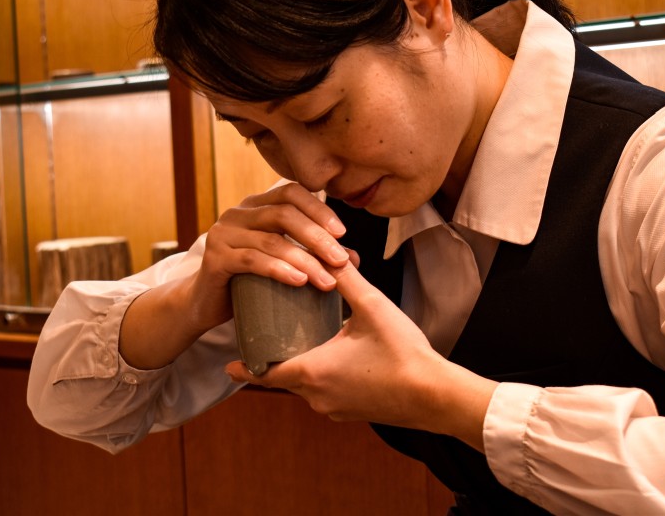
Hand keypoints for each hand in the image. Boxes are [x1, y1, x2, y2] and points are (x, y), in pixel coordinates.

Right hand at [190, 183, 355, 330]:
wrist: (205, 304)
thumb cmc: (249, 280)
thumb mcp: (284, 263)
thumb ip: (314, 255)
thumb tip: (353, 257)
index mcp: (255, 206)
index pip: (291, 192)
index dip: (319, 209)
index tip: (342, 232)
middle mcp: (237, 213)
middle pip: (284, 214)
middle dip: (317, 237)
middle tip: (341, 261)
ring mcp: (223, 234)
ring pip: (272, 240)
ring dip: (305, 261)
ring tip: (328, 281)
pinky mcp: (215, 258)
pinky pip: (252, 260)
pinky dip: (279, 270)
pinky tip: (299, 282)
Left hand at [225, 262, 497, 448]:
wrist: (435, 396)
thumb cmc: (402, 352)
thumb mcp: (372, 307)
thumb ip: (345, 279)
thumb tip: (327, 251)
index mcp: (312, 371)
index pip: (265, 372)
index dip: (245, 367)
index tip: (228, 362)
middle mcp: (316, 396)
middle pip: (284, 379)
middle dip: (275, 360)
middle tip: (267, 338)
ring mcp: (335, 409)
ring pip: (306, 387)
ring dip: (302, 368)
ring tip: (302, 343)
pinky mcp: (352, 413)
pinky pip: (326, 395)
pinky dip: (322, 378)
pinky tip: (336, 359)